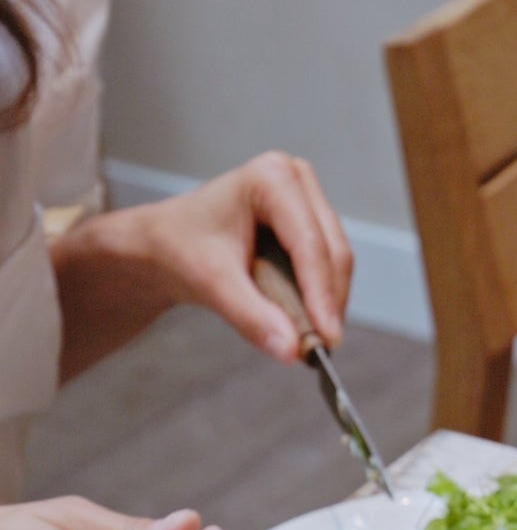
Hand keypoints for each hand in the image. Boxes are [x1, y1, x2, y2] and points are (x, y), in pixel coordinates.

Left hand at [120, 151, 351, 361]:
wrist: (165, 244)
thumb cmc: (180, 248)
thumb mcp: (212, 283)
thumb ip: (252, 316)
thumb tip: (292, 350)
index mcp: (271, 178)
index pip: (309, 244)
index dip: (322, 294)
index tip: (328, 340)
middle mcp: (295, 179)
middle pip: (332, 251)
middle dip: (329, 302)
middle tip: (323, 348)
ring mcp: (305, 199)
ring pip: (336, 260)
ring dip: (330, 302)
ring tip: (315, 340)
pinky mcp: (308, 222)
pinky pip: (329, 265)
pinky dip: (323, 297)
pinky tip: (310, 322)